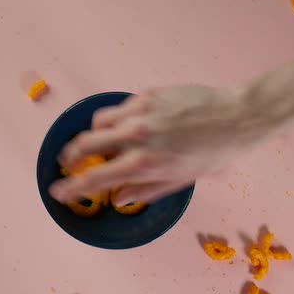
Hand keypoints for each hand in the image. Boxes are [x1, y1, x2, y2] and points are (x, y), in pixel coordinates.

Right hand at [49, 85, 280, 204]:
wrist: (237, 117)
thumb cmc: (214, 154)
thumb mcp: (181, 180)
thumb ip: (145, 190)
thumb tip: (118, 198)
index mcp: (144, 164)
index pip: (94, 178)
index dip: (71, 186)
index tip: (56, 190)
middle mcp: (136, 137)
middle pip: (85, 145)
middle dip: (70, 155)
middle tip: (66, 161)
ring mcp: (139, 112)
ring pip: (98, 123)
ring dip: (93, 135)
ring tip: (100, 142)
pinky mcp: (146, 95)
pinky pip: (119, 108)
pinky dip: (116, 119)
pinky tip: (128, 124)